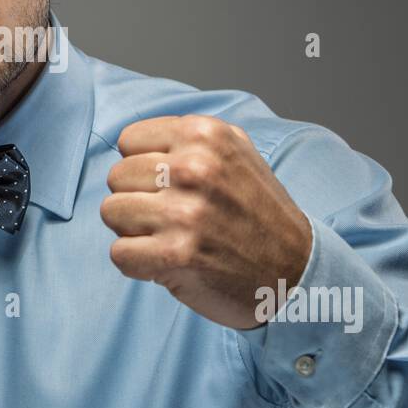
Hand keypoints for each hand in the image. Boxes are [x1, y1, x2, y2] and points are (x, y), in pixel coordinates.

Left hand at [100, 115, 311, 330]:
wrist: (295, 272)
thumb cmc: (258, 214)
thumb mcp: (234, 153)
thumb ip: (187, 140)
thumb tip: (129, 143)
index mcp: (205, 135)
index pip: (128, 141)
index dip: (143, 168)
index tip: (170, 187)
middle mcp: (195, 167)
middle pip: (116, 177)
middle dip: (137, 199)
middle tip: (172, 218)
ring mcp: (185, 212)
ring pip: (111, 212)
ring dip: (134, 231)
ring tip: (169, 238)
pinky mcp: (175, 255)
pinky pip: (119, 253)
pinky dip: (138, 264)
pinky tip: (167, 263)